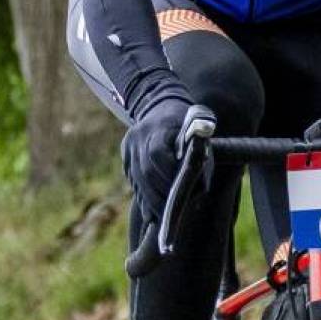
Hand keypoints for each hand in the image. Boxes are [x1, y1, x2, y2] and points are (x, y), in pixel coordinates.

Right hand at [122, 96, 194, 222]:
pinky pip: (132, 177)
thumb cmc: (188, 123)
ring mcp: (128, 144)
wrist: (161, 105)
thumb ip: (196, 158)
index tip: (178, 193)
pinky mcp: (125, 153)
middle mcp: (138, 135)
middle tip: (168, 213)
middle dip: (157, 194)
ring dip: (148, 198)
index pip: (157, 154)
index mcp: (157, 126)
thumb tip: (195, 191)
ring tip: (160, 215)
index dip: (167, 176)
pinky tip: (150, 207)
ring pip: (136, 177)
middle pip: (145, 170)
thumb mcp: (196, 134)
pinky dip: (142, 193)